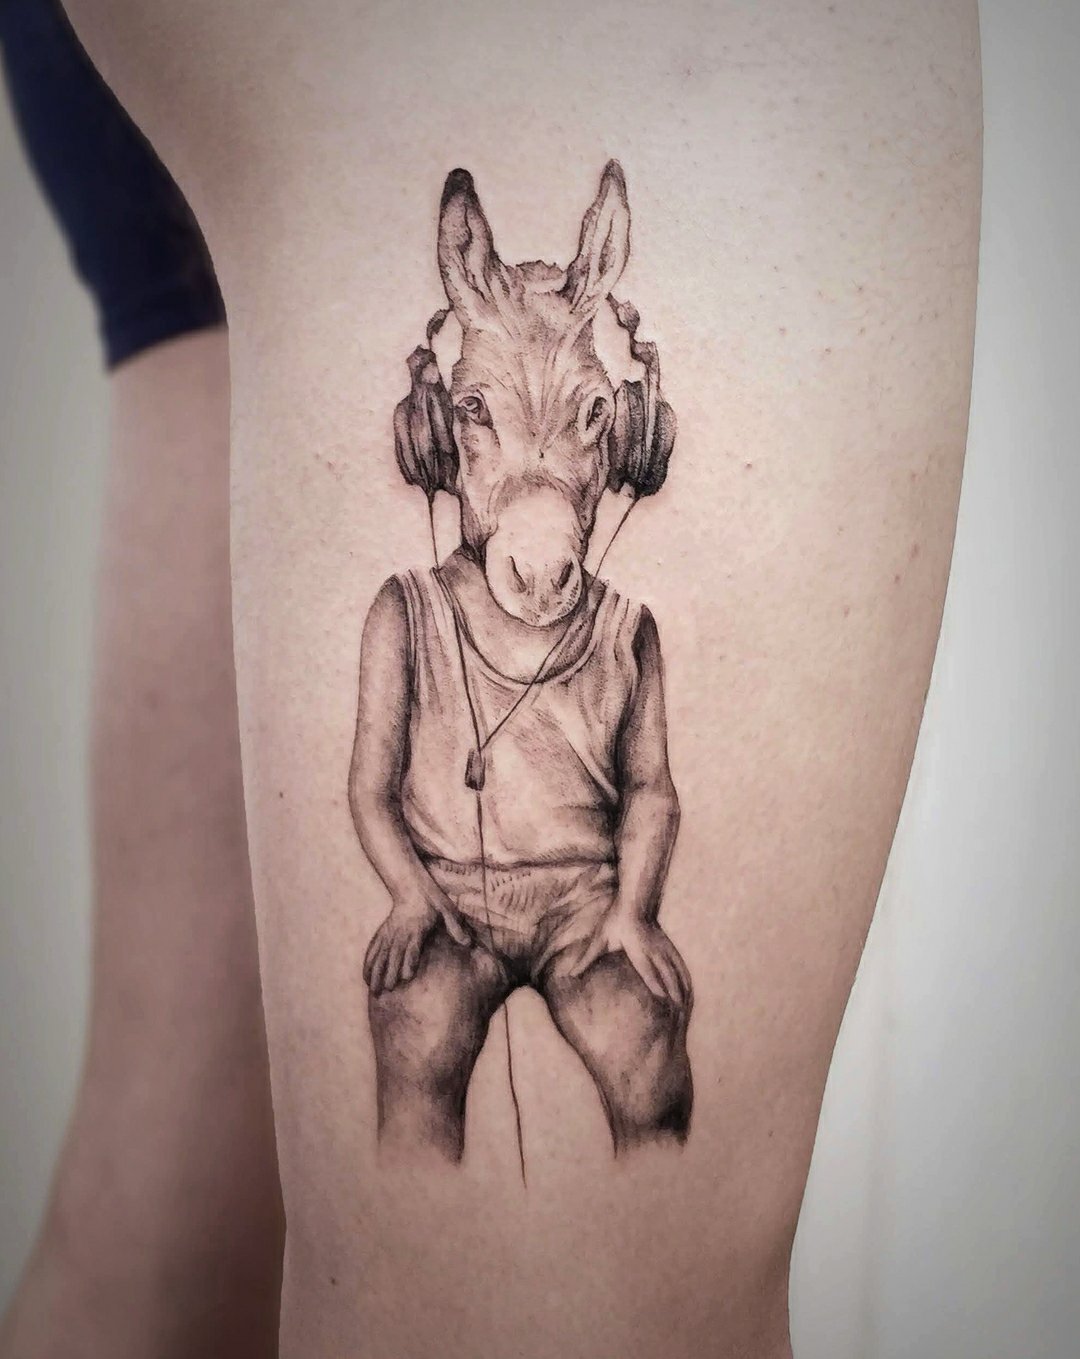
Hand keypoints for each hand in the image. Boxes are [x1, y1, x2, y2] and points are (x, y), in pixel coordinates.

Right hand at [363, 884, 470, 994]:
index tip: (405, 977)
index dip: (408, 961)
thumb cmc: (433, 901)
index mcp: (417, 927)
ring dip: (375, 972)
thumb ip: (456, 927)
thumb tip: (468, 943)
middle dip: (389, 972)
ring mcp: (389, 932)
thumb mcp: (448, 910)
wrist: (411, 886)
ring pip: (380, 954)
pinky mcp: (383, 933)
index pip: (411, 946)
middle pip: (393, 954)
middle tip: (387, 990)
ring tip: (372, 990)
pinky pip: (373, 949)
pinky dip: (368, 963)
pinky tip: (366, 977)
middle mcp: (401, 931)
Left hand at [568, 905, 690, 1008]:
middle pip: (667, 972)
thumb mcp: (599, 938)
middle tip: (679, 1013)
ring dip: (683, 989)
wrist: (636, 901)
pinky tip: (689, 992)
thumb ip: (587, 958)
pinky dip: (685, 980)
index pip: (647, 967)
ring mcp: (664, 948)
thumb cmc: (615, 920)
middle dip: (674, 992)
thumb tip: (570, 973)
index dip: (655, 982)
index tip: (662, 997)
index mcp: (637, 947)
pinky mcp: (669, 948)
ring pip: (677, 970)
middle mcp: (654, 949)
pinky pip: (681, 966)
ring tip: (687, 1008)